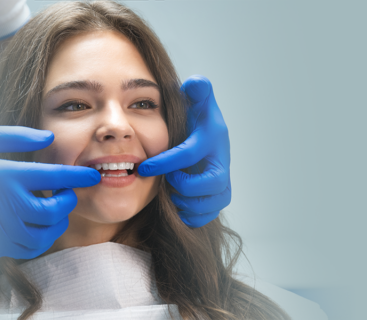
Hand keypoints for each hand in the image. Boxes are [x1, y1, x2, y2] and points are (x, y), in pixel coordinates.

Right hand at [0, 126, 100, 258]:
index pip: (55, 176)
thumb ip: (16, 136)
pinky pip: (31, 249)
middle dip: (68, 200)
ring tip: (54, 208)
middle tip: (66, 191)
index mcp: (6, 176)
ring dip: (58, 221)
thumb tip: (49, 138)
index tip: (93, 174)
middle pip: (55, 210)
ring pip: (46, 234)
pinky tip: (39, 224)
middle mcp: (8, 206)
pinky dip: (43, 238)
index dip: (79, 176)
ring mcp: (2, 229)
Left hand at [137, 75, 230, 227]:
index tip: (144, 167)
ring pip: (214, 202)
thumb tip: (195, 83)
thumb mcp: (197, 100)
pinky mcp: (218, 196)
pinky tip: (177, 207)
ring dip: (188, 203)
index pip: (189, 153)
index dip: (166, 162)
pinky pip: (209, 215)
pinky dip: (193, 215)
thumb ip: (197, 89)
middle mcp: (222, 160)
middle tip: (166, 184)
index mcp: (213, 138)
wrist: (206, 138)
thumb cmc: (195, 118)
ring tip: (171, 195)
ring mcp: (223, 180)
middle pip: (212, 183)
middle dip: (184, 186)